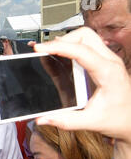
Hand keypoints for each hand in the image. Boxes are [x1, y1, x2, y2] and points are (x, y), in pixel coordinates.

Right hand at [33, 27, 130, 144]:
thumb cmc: (118, 118)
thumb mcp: (91, 122)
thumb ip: (65, 121)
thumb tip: (43, 119)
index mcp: (108, 73)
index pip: (81, 51)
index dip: (58, 47)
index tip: (41, 48)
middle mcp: (110, 62)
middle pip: (84, 36)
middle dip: (62, 40)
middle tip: (45, 51)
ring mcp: (107, 60)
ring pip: (86, 37)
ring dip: (67, 42)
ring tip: (50, 52)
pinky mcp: (103, 62)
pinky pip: (86, 46)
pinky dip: (71, 48)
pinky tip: (59, 57)